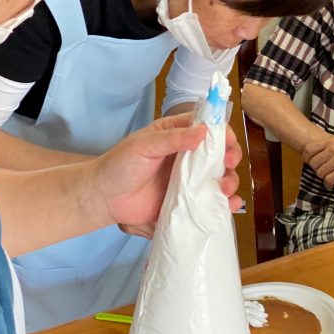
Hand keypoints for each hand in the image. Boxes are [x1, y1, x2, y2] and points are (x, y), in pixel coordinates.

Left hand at [92, 114, 242, 230]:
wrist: (104, 198)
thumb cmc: (119, 165)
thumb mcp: (144, 145)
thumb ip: (173, 138)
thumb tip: (203, 131)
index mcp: (177, 135)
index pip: (207, 128)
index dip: (222, 132)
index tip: (229, 141)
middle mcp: (187, 156)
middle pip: (219, 153)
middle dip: (230, 157)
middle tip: (228, 164)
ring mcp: (189, 180)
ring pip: (220, 177)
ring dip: (229, 181)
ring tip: (224, 188)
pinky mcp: (187, 202)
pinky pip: (210, 201)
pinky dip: (224, 203)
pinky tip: (228, 205)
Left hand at [303, 134, 333, 187]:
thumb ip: (331, 146)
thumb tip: (320, 152)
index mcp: (330, 141)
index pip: (308, 150)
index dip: (307, 158)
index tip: (312, 163)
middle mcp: (332, 150)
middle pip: (313, 163)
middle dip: (317, 169)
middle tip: (323, 172)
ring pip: (319, 173)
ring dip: (323, 177)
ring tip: (329, 178)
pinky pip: (328, 180)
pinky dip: (328, 184)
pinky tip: (333, 184)